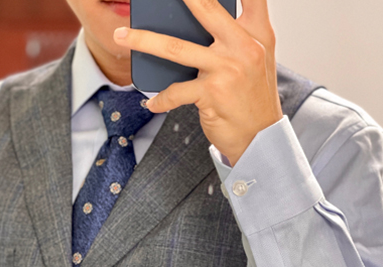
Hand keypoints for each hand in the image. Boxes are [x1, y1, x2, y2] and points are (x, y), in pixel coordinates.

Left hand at [113, 0, 282, 165]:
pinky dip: (161, 99)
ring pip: (175, 47)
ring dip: (143, 41)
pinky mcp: (211, 93)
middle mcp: (244, 46)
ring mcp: (227, 69)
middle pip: (205, 8)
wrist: (260, 138)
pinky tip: (153, 102)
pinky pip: (175, 91)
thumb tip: (193, 21)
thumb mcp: (255, 59)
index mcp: (257, 33)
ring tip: (121, 36)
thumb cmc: (251, 97)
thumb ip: (235, 34)